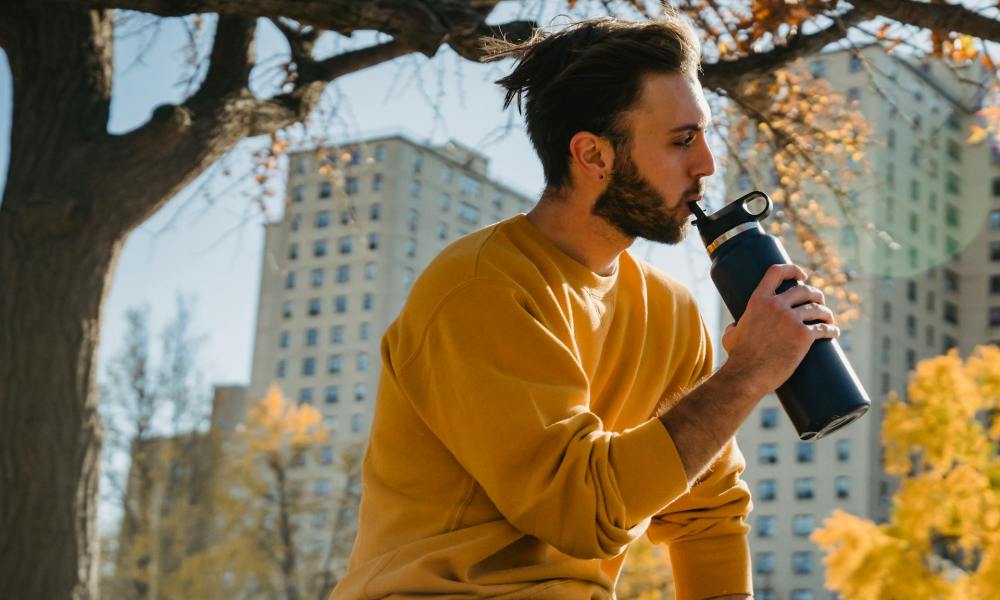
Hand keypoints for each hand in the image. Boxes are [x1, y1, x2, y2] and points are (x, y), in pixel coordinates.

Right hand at [721, 264, 837, 396]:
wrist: (748, 374)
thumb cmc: (739, 357)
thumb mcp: (731, 335)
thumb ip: (734, 327)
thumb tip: (735, 327)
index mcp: (758, 300)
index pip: (777, 272)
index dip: (793, 269)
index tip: (803, 275)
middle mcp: (776, 306)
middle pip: (804, 290)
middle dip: (815, 294)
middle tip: (818, 302)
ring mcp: (791, 320)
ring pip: (817, 309)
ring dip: (826, 312)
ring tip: (828, 318)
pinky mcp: (803, 336)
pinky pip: (823, 328)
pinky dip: (831, 330)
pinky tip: (834, 332)